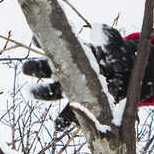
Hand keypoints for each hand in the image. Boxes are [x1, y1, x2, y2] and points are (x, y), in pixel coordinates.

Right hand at [17, 26, 153, 109]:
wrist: (126, 75)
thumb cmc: (115, 56)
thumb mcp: (113, 45)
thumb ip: (107, 37)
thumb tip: (99, 28)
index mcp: (69, 55)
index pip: (51, 48)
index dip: (40, 42)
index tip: (35, 38)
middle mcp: (64, 73)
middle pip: (44, 70)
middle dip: (34, 68)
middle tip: (26, 67)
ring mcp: (69, 90)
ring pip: (50, 92)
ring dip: (39, 92)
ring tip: (30, 92)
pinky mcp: (79, 106)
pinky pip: (67, 115)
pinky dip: (61, 121)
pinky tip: (57, 124)